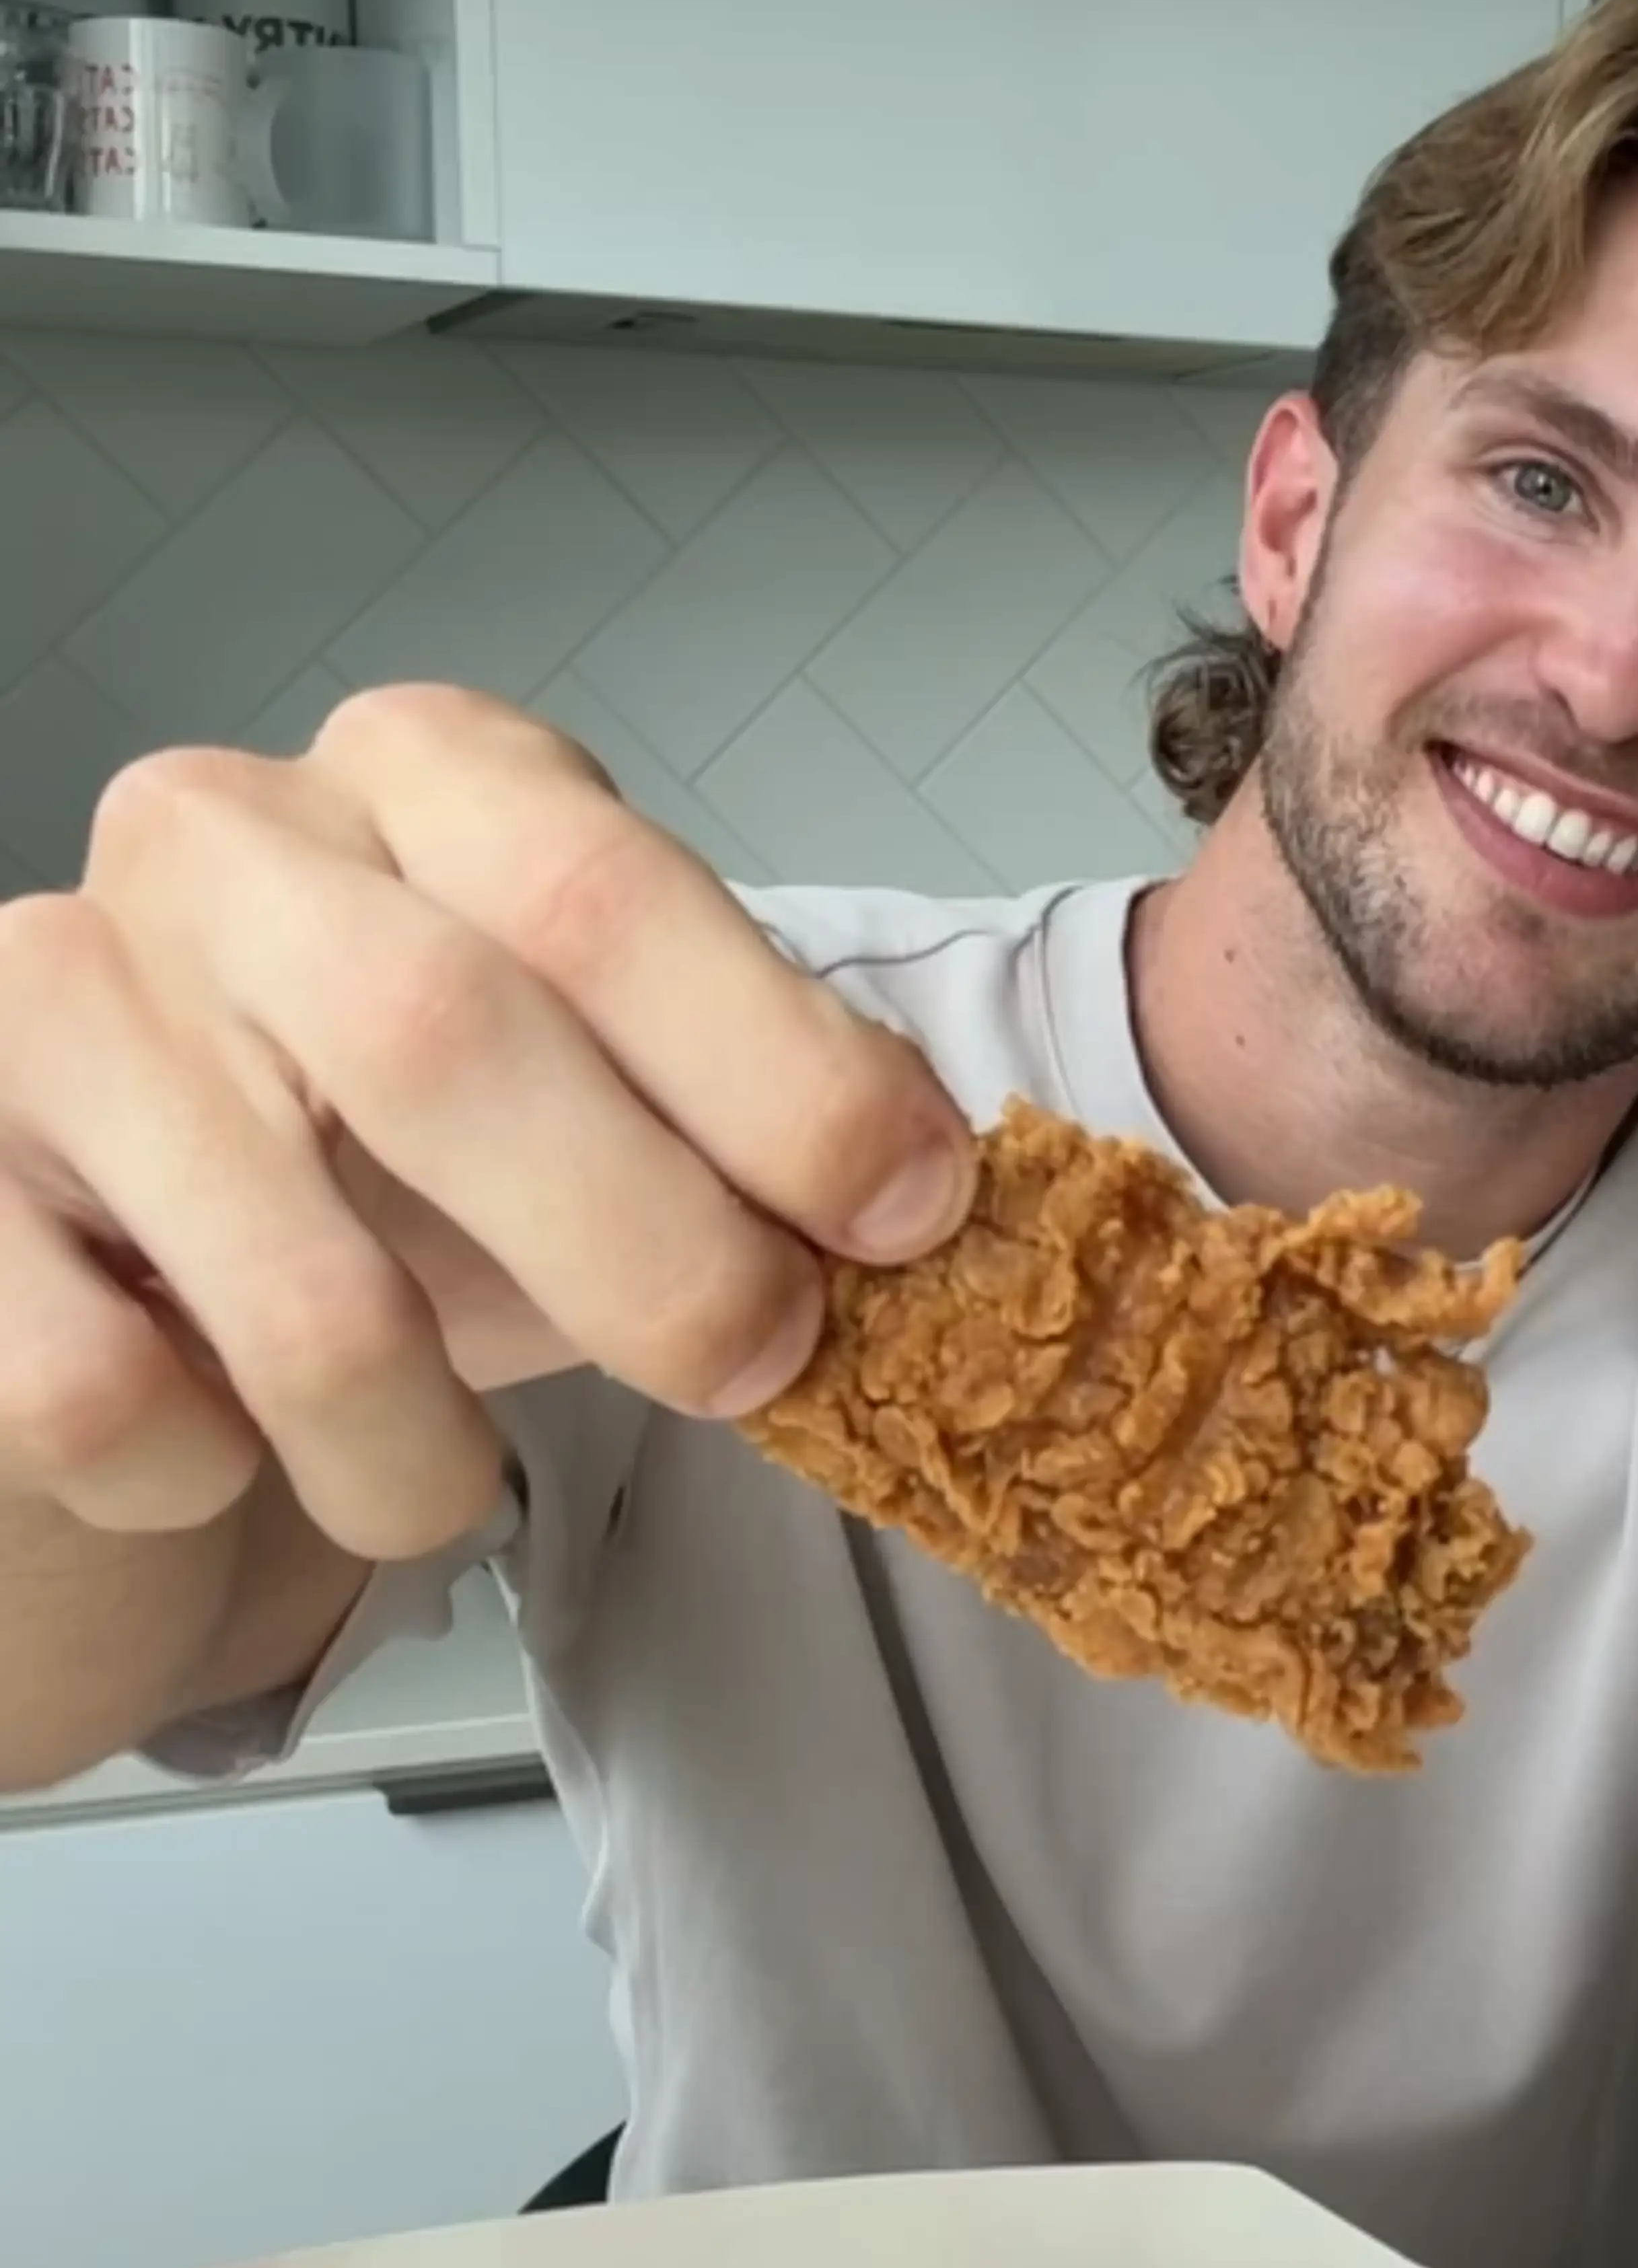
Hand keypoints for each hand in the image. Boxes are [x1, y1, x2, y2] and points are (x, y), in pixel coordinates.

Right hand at [0, 684, 977, 1559]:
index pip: (600, 890)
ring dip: (423, 1457)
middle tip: (757, 1367)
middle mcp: (217, 843)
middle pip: (449, 1041)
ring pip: (299, 1294)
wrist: (99, 1272)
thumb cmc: (375, 1180)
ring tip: (438, 1480)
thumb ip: (732, 1127)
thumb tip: (920, 1206)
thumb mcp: (580, 1112)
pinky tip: (216, 1440)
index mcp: (414, 783)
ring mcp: (52, 999)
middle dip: (649, 1247)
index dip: (776, 1065)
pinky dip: (213, 1484)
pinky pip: (117, 1408)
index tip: (908, 1212)